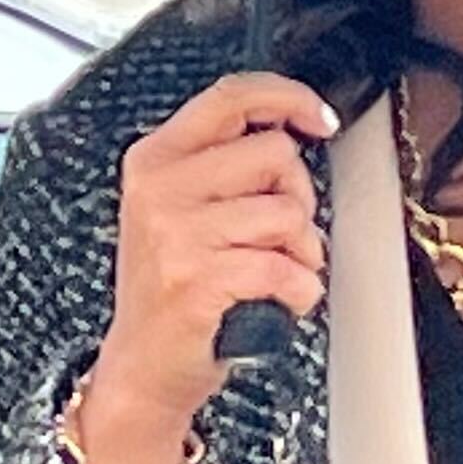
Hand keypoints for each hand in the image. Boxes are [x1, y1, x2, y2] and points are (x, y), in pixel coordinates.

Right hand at [73, 72, 335, 463]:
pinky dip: (300, 291)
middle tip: (278, 234)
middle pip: (275, 154)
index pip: (230, 97)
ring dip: (300, 251)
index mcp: (155, 158)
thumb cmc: (172, 289)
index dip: (287, 98)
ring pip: (287, 212)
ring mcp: (175, 233)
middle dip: (296, 196)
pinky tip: (278, 300)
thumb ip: (225, 164)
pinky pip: (286, 268)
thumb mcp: (180, 209)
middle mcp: (159, 187)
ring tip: (272, 272)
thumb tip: (293, 129)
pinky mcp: (196, 279)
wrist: (143, 366)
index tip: (319, 118)